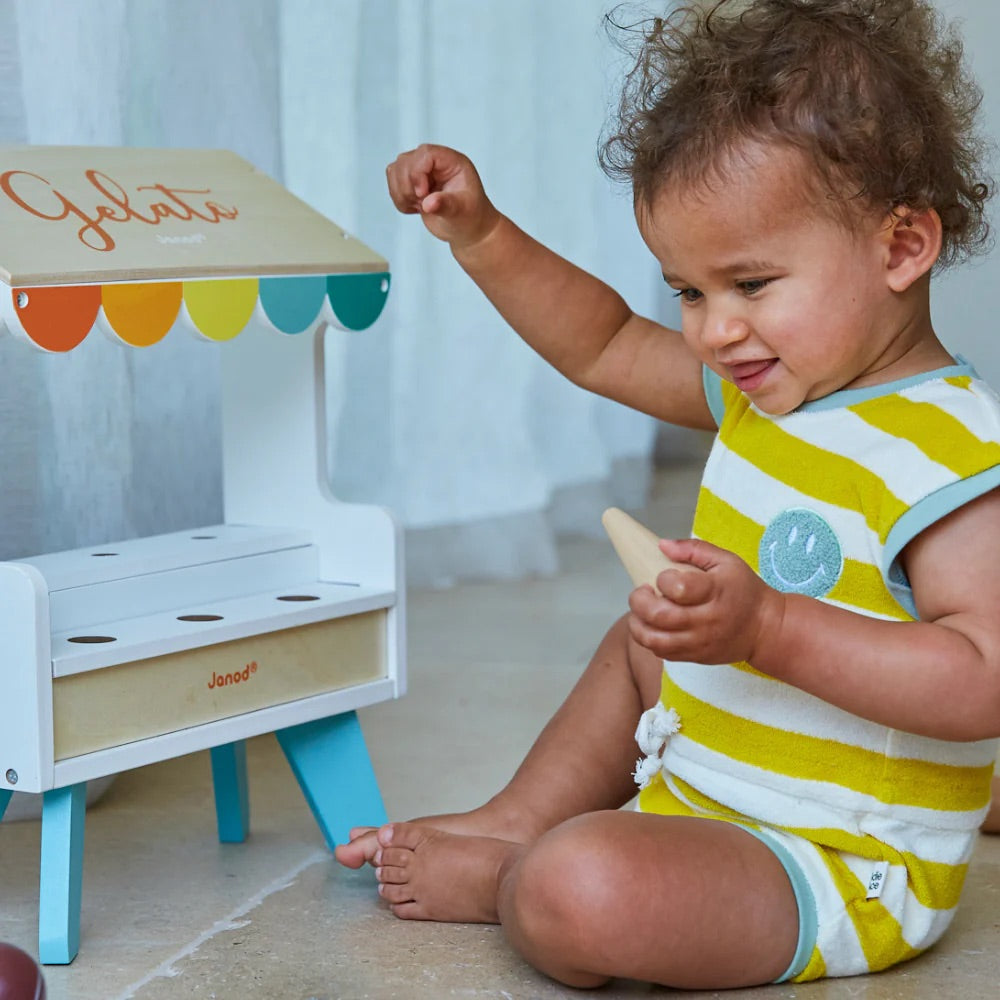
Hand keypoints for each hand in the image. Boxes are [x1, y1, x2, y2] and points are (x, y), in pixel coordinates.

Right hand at [385, 143, 500, 249]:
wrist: (466, 228)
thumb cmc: (470, 216)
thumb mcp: (461, 211)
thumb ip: (445, 205)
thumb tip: (428, 203)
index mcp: (451, 162)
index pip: (425, 153)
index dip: (417, 172)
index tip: (422, 194)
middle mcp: (435, 162)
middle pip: (405, 161)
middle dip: (408, 187)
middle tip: (423, 204)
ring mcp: (421, 171)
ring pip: (395, 170)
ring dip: (402, 194)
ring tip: (421, 206)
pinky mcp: (411, 182)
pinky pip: (393, 184)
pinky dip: (399, 200)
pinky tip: (416, 208)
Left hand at [627, 538, 783, 665]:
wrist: (765, 629)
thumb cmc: (744, 591)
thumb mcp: (727, 561)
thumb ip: (694, 550)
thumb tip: (662, 545)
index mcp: (715, 591)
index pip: (678, 588)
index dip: (662, 580)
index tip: (663, 576)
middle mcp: (706, 620)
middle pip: (659, 616)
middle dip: (639, 602)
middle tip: (642, 592)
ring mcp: (700, 642)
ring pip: (656, 640)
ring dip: (637, 625)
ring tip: (640, 612)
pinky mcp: (695, 657)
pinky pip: (663, 653)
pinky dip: (649, 640)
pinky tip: (652, 627)